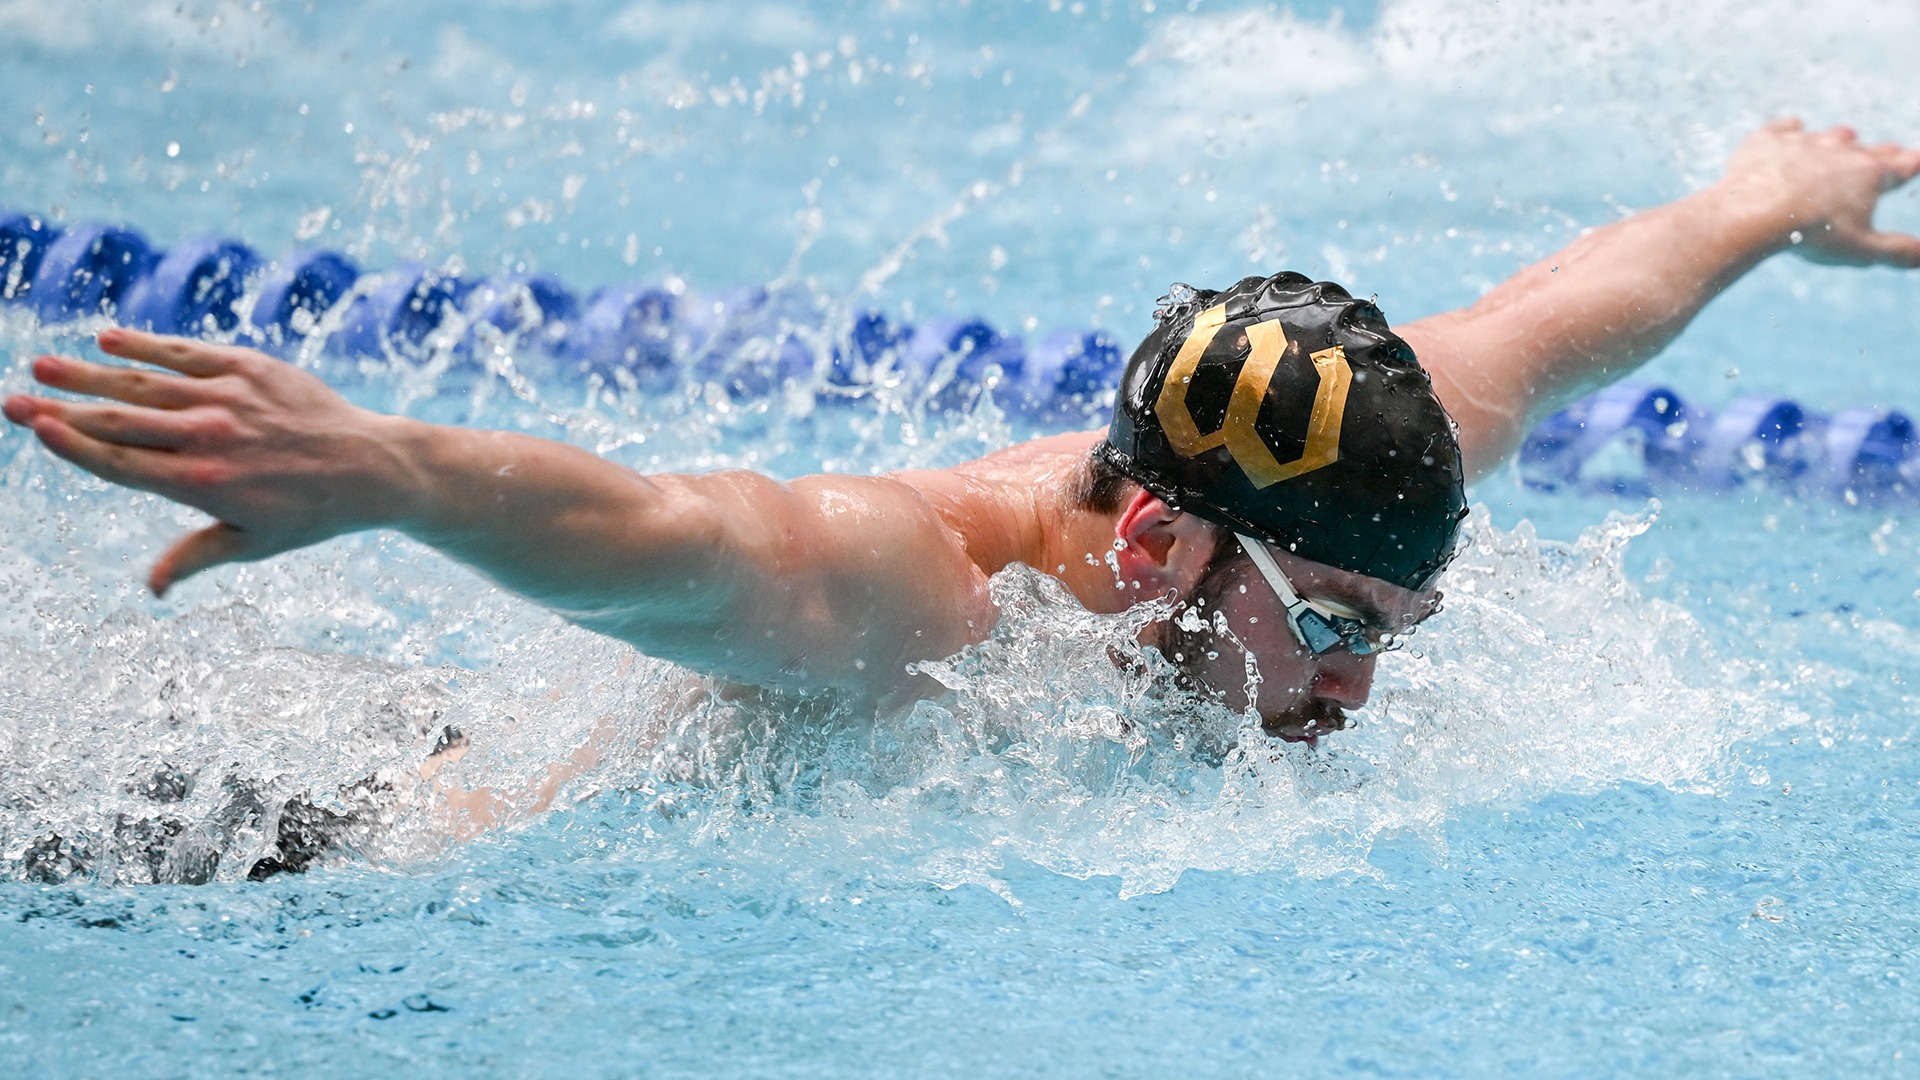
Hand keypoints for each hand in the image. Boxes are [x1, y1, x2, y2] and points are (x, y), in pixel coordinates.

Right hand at [3, 329, 408, 595]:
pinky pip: (188, 352)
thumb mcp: (253, 543)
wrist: (371, 466)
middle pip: (119, 419)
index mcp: (203, 484)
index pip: (121, 463)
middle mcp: (210, 436)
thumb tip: (151, 589)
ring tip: (44, 365)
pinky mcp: (251, 367)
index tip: (35, 427)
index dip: (73, 446)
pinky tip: (108, 339)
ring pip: (144, 381)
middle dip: (61, 407)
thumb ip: (195, 556)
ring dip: (89, 372)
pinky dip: (146, 344)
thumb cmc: (309, 513)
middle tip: (12, 399)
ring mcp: (230, 397)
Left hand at [1717, 118, 1919, 266]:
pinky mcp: (1768, 141)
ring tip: (1846, 139)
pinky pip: (1784, 129)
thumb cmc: (1811, 233)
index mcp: (1870, 174)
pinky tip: (1793, 128)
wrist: (1752, 212)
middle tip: (1890, 152)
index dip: (1912, 164)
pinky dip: (1790, 130)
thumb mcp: (1860, 250)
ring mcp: (1804, 143)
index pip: (1903, 166)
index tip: (1916, 160)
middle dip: (1882, 153)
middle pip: (1869, 150)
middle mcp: (1842, 151)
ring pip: (1831, 137)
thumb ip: (1897, 252)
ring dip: (1840, 140)